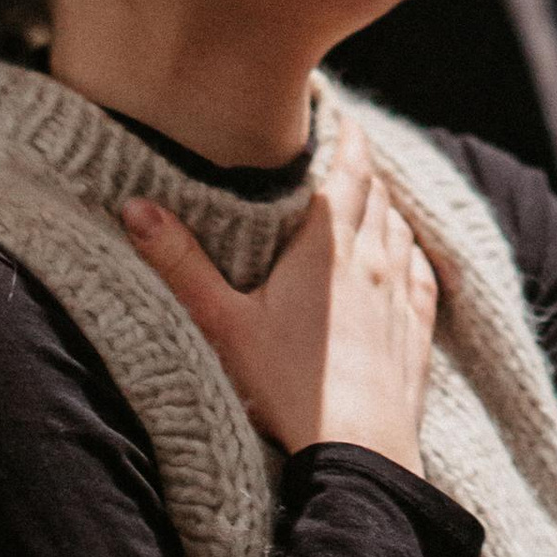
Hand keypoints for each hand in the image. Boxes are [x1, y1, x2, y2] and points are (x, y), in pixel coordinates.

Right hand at [123, 122, 437, 474]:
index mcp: (328, 247)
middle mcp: (373, 262)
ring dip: (385, 206)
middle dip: (360, 163)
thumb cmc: (287, 387)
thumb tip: (135, 206)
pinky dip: (412, 253)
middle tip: (344, 142)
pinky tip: (407, 256)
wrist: (360, 450)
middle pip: (375, 194)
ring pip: (400, 231)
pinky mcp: (415, 335)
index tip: (336, 106)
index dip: (345, 132)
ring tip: (370, 193)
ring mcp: (400, 299)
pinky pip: (421, 277)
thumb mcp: (220, 322)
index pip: (346, 170)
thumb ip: (179, 262)